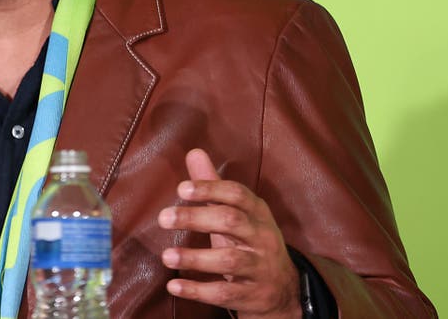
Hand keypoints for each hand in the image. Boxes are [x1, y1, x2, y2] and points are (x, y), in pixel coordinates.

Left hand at [157, 149, 299, 318]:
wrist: (284, 289)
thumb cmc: (250, 242)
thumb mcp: (237, 214)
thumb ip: (214, 186)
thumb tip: (194, 152)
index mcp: (257, 213)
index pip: (237, 195)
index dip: (210, 189)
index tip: (181, 188)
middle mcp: (262, 237)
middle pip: (232, 222)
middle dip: (197, 218)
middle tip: (163, 218)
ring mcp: (259, 267)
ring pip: (229, 259)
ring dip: (195, 258)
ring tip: (166, 256)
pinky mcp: (252, 295)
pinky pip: (225, 293)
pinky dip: (198, 290)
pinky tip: (173, 286)